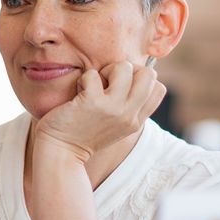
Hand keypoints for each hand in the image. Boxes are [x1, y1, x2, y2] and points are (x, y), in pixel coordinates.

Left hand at [33, 62, 165, 163]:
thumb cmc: (83, 134)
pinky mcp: (93, 102)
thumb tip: (135, 75)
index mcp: (136, 121)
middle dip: (127, 70)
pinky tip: (78, 92)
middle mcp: (129, 115)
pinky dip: (84, 79)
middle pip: (148, 74)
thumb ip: (128, 107)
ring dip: (106, 70)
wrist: (60, 152)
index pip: (158, 88)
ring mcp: (112, 109)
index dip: (141, 79)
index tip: (121, 86)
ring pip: (124, 67)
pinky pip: (93, 74)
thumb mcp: (115, 126)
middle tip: (108, 82)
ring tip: (93, 85)